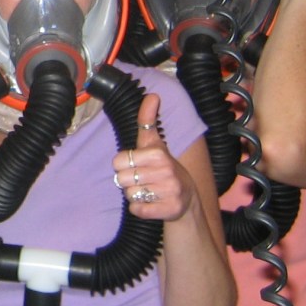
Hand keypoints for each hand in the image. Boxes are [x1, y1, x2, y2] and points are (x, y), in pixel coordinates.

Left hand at [113, 94, 193, 221]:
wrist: (186, 199)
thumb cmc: (163, 167)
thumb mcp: (155, 143)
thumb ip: (147, 120)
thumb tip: (152, 95)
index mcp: (158, 154)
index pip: (118, 160)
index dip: (124, 164)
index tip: (137, 165)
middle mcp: (165, 171)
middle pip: (121, 179)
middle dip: (129, 181)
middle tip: (143, 179)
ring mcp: (169, 192)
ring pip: (129, 195)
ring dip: (135, 195)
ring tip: (150, 190)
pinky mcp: (169, 210)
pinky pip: (137, 210)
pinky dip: (140, 209)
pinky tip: (152, 203)